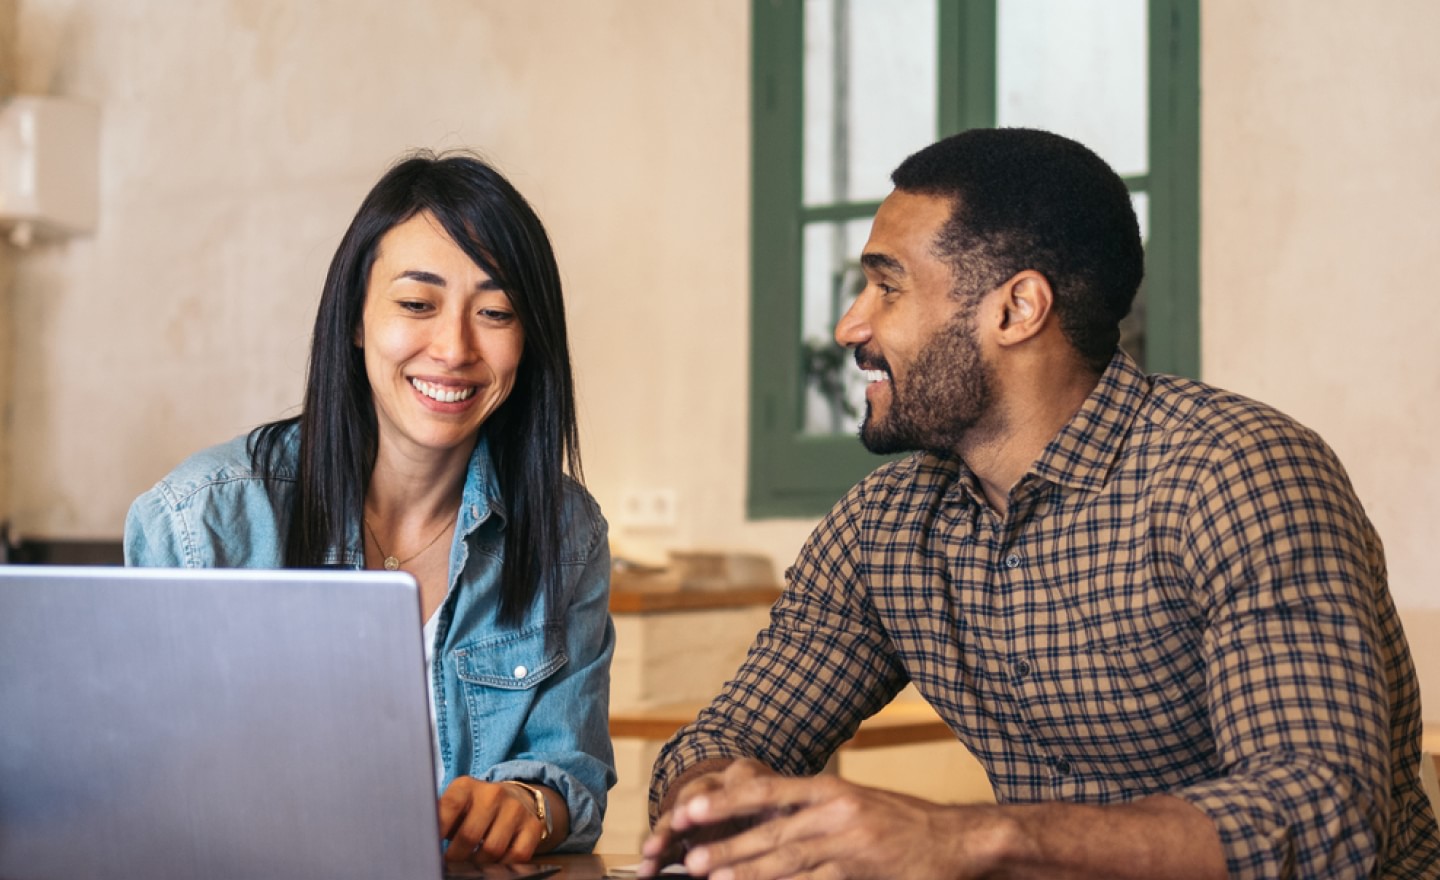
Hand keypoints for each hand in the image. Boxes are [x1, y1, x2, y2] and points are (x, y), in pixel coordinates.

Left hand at [438, 776, 546, 864]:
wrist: (516, 799)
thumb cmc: (474, 809)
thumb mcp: (455, 806)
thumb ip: (439, 818)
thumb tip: (421, 838)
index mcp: (466, 786)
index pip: (448, 808)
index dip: (437, 832)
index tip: (428, 850)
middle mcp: (493, 793)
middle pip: (469, 836)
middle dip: (456, 856)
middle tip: (450, 862)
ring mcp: (516, 809)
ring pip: (492, 851)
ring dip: (478, 862)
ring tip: (471, 860)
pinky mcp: (533, 826)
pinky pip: (515, 857)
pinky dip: (502, 865)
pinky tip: (494, 860)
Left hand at [645, 759, 1001, 879]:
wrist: (958, 840)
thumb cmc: (904, 825)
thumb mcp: (856, 805)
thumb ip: (815, 812)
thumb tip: (769, 823)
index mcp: (830, 788)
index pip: (765, 790)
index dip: (725, 801)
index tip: (689, 809)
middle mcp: (834, 809)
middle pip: (768, 827)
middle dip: (725, 842)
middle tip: (688, 856)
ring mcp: (847, 841)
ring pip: (784, 857)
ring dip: (744, 869)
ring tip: (710, 876)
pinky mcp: (859, 870)